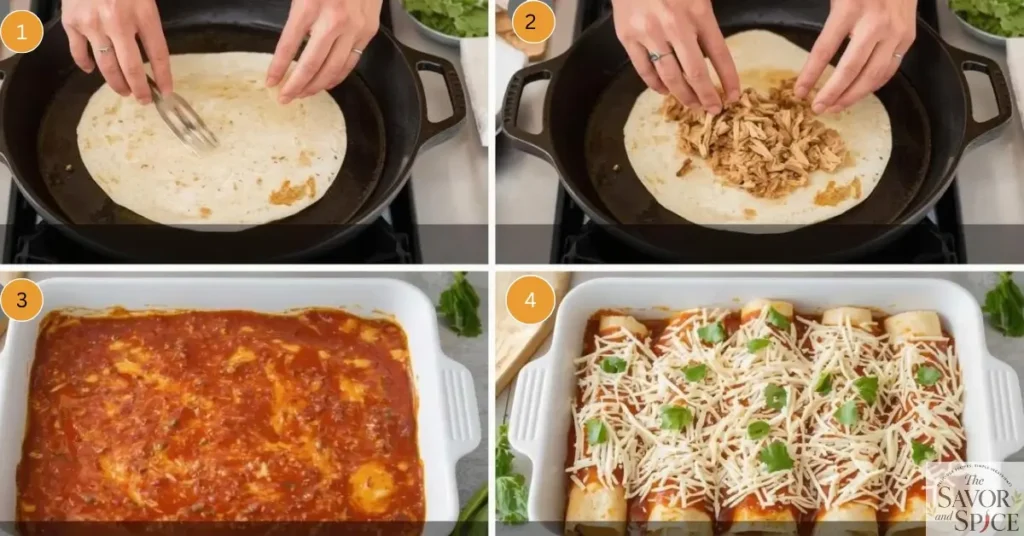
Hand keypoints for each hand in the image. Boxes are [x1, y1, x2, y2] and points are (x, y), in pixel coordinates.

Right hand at [61, 0, 171, 103]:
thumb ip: (148, 22)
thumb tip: (154, 55)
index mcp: (142, 12)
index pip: (158, 53)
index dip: (163, 76)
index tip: (167, 91)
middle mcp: (117, 21)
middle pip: (130, 67)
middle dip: (139, 89)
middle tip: (144, 100)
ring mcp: (91, 23)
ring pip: (105, 65)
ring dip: (116, 83)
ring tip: (123, 90)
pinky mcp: (71, 21)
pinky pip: (78, 52)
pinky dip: (85, 64)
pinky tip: (92, 70)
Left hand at [267, 0, 381, 103]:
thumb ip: (295, 14)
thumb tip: (286, 43)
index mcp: (310, 6)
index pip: (289, 46)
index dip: (278, 68)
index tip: (271, 82)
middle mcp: (333, 20)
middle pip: (312, 65)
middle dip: (296, 85)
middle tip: (285, 97)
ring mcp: (354, 28)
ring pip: (334, 69)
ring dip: (317, 86)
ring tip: (303, 93)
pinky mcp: (368, 31)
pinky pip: (351, 61)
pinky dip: (338, 76)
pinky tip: (326, 81)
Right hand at [611, 0, 739, 113]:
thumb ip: (705, 21)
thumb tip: (715, 57)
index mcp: (698, 11)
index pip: (720, 54)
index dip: (728, 79)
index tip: (733, 97)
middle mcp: (674, 25)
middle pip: (695, 72)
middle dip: (707, 96)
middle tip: (713, 109)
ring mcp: (649, 33)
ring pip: (670, 76)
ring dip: (683, 96)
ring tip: (692, 105)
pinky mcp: (628, 37)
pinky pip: (644, 69)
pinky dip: (656, 85)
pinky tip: (665, 91)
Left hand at [795, 0, 916, 113]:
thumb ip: (827, 22)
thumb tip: (811, 56)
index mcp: (849, 9)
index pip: (824, 49)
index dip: (810, 74)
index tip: (799, 92)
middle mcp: (874, 24)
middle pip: (851, 69)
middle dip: (832, 93)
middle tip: (817, 109)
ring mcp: (894, 32)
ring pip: (873, 75)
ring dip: (852, 96)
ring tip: (835, 107)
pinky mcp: (908, 38)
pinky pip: (889, 70)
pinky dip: (872, 86)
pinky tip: (858, 93)